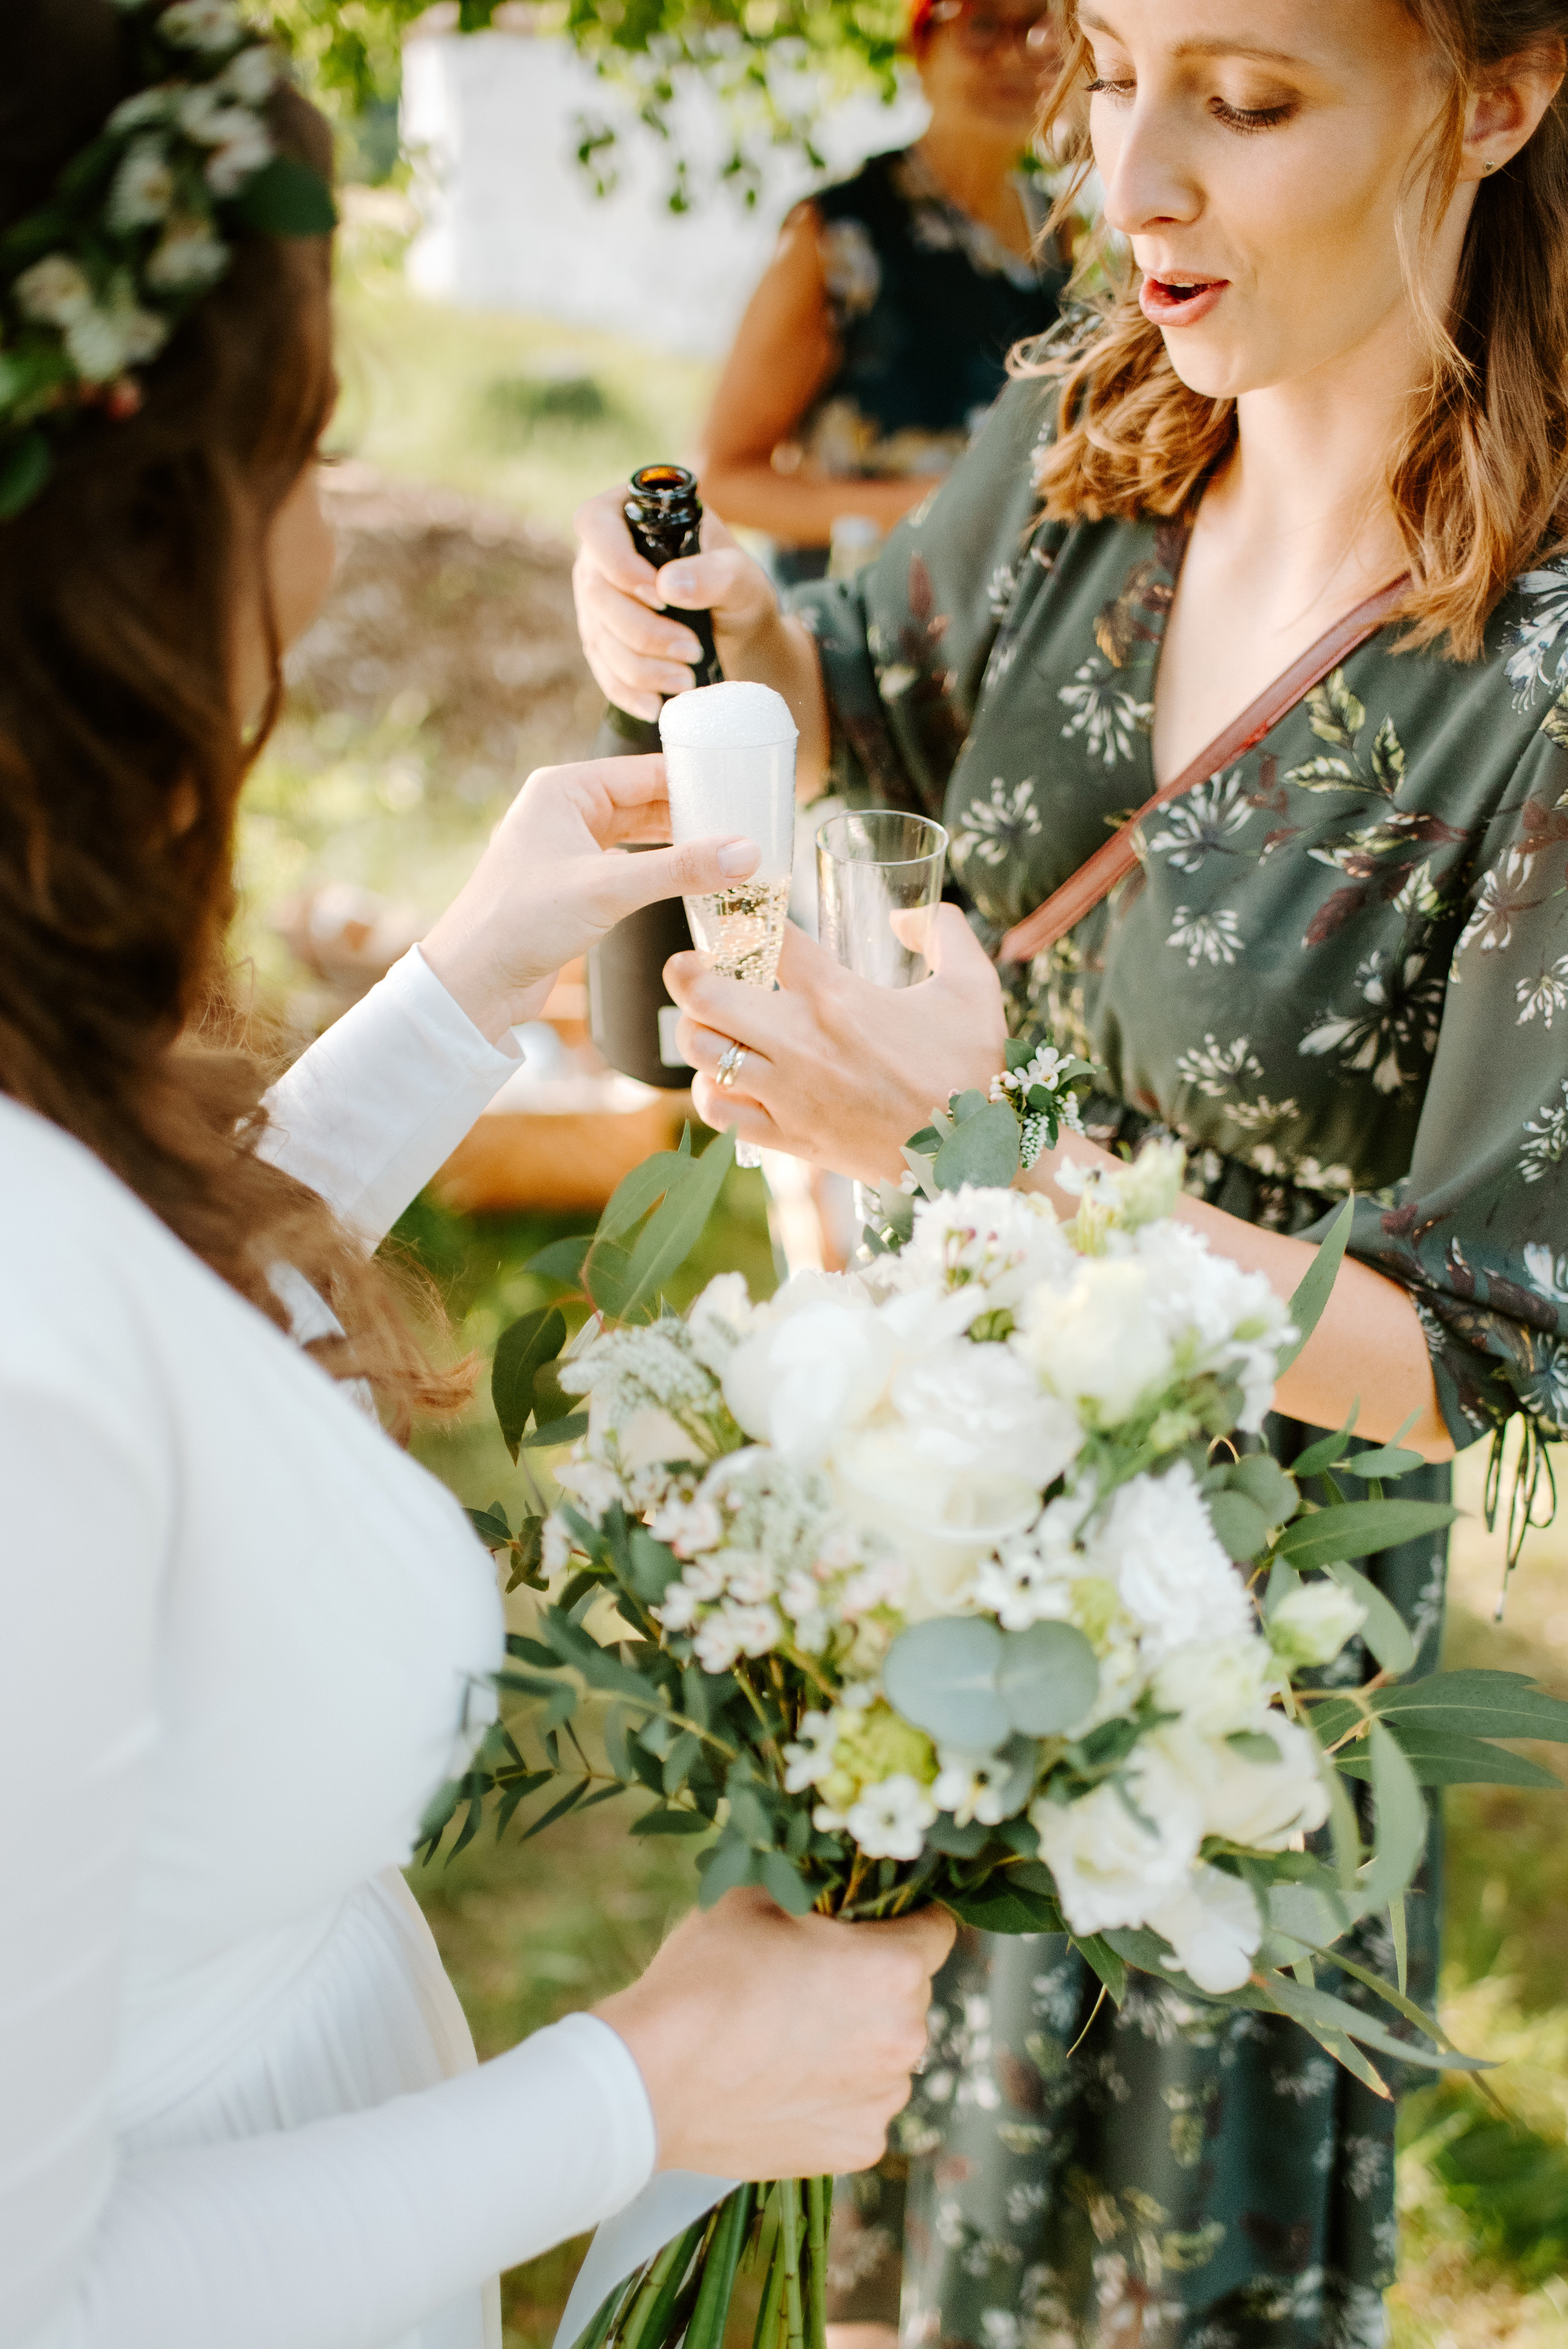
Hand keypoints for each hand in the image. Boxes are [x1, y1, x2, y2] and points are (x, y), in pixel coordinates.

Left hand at [419, 755, 757, 1042]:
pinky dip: (661, 873)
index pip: (644, 771)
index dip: (695, 780)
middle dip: (693, 816)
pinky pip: (630, 867)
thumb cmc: (520, 921)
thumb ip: (680, 868)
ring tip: (730, 854)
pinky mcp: (574, 886)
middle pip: (646, 802)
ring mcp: (568, 849)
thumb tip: (746, 852)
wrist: (474, 983)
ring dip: (680, 847)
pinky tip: (694, 883)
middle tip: (746, 826)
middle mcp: (564, 811)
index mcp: (563, 789)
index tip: (742, 790)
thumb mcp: (608, 888)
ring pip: (640, 836)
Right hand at [572, 486, 781, 723]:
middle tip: (690, 651)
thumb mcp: (741, 576)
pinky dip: (627, 691)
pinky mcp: (601, 640)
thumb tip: (668, 585)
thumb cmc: (737, 589)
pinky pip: (601, 669)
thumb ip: (715, 573)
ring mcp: (596, 600)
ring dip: (640, 667)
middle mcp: (601, 556)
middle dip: (643, 631)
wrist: (736, 630)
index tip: (658, 595)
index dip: (617, 563)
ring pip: (598, 636)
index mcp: (628, 515)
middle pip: (596, 591)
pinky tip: (655, 705)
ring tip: (686, 680)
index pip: (595, 524)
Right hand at [595, 1888, 954, 2177]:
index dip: (904, 1916)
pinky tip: (784, 2082)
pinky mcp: (857, 2148)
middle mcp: (907, 2037)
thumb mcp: (757, 1896)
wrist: (652, 2081)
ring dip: (858, 2039)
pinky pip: (862, 2106)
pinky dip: (836, 2093)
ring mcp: (883, 2100)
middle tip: (812, 1978)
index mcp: (894, 1967)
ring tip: (789, 2036)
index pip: (937, 1928)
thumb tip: (835, 1883)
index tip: (871, 1921)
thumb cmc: (706, 1976)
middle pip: (910, 1993)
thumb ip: (815, 1888)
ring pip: (888, 2053)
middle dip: (874, 1980)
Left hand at [666, 910, 1007, 1185]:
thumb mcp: (974, 985)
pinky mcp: (788, 1137)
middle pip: (705, 995)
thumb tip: (902, 917)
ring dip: (695, 1031)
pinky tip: (728, 1079)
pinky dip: (711, 1090)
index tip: (739, 913)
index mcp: (837, 997)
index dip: (745, 914)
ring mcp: (788, 1094)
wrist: (972, 1153)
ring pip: (702, 1052)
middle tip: (691, 964)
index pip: (768, 937)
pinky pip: (718, 1111)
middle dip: (686, 971)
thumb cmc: (972, 1068)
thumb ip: (943, 930)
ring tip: (709, 1023)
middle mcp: (800, 1043)